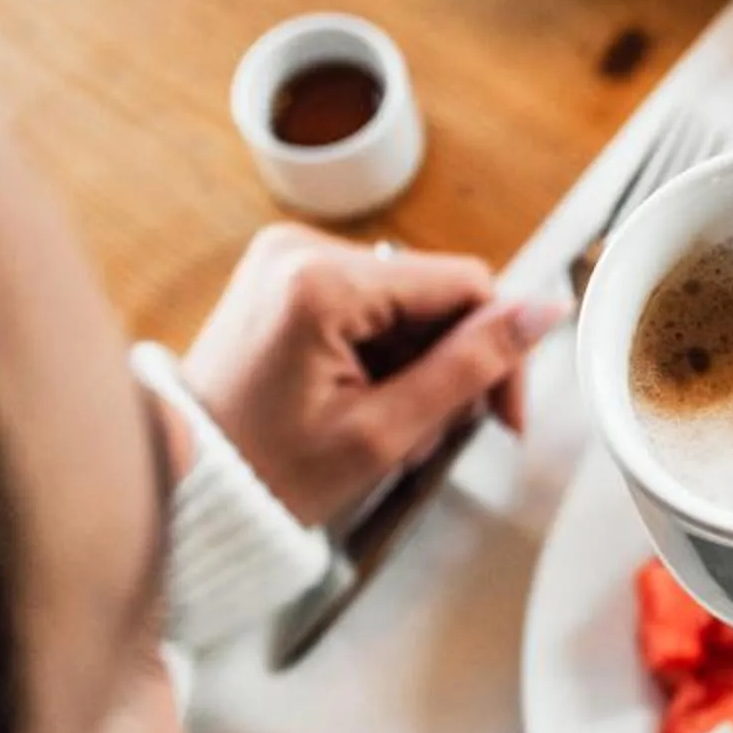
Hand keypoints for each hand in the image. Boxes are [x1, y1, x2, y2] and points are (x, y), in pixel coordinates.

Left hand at [181, 225, 559, 525]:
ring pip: (406, 300)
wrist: (187, 483)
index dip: (500, 346)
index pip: (463, 283)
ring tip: (393, 429)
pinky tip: (368, 401)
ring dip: (418, 365)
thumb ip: (470, 366)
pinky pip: (368, 302)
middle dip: (450, 364)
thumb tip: (545, 310)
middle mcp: (301, 249)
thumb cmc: (270, 472)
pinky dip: (383, 353)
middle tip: (433, 435)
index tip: (502, 416)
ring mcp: (287, 257)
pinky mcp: (283, 274)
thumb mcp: (384, 432)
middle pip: (434, 291)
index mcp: (322, 281)